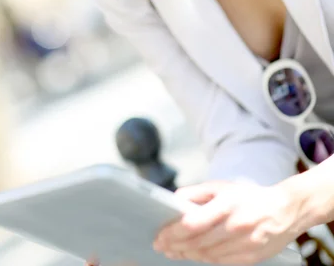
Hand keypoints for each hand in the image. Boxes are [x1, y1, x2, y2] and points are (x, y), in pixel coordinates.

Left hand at [153, 179, 303, 264]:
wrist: (285, 210)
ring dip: (186, 255)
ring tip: (172, 251)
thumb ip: (196, 192)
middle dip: (175, 246)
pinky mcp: (250, 258)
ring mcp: (244, 244)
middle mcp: (235, 226)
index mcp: (227, 205)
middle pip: (197, 242)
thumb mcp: (222, 186)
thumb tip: (174, 201)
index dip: (173, 232)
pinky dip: (203, 260)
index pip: (193, 223)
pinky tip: (192, 255)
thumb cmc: (249, 196)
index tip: (160, 235)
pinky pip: (220, 262)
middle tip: (160, 245)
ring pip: (207, 255)